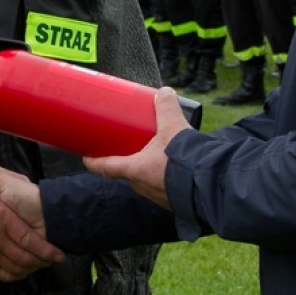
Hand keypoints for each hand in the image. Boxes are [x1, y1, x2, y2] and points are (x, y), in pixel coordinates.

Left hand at [85, 87, 189, 208]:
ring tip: (158, 156)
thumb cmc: (183, 159)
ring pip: (146, 181)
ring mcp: (157, 197)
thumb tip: (164, 92)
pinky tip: (175, 170)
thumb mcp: (172, 126)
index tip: (86, 158)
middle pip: (127, 172)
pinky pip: (163, 189)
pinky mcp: (173, 202)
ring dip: (148, 171)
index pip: (105, 167)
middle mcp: (141, 186)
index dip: (94, 162)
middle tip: (130, 148)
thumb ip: (166, 107)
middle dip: (127, 161)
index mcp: (134, 169)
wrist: (209, 183)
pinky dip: (165, 179)